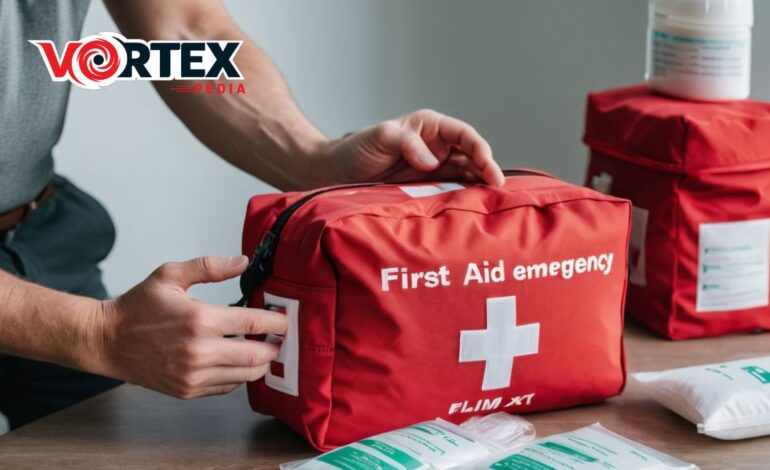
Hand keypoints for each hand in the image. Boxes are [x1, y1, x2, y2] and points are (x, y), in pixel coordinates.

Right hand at [94, 255, 286, 398]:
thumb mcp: (171, 274)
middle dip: (276, 345)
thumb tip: (243, 261)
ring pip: (247, 375)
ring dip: (262, 363)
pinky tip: (238, 360)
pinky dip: (240, 375)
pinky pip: (228, 387)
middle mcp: (200, 351)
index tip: (285, 318)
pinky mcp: (188, 390)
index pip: (256, 323)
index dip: (278, 321)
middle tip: (280, 336)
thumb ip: (210, 267)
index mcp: (200, 319)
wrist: (106, 340)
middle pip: (258, 355)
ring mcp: (194, 375)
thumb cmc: (137, 307)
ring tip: (264, 348)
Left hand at [318, 109, 504, 186]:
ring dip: (479, 183)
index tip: (487, 165)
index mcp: (429, 126)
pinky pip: (452, 188)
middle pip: (470, 154)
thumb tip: (432, 160)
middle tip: (498, 187)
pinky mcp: (427, 185)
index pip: (463, 134)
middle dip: (486, 167)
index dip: (479, 148)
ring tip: (492, 198)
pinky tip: (473, 204)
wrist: (338, 172)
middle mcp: (436, 144)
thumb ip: (406, 143)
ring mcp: (434, 166)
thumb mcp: (379, 137)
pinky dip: (464, 194)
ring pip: (465, 173)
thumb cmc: (357, 149)